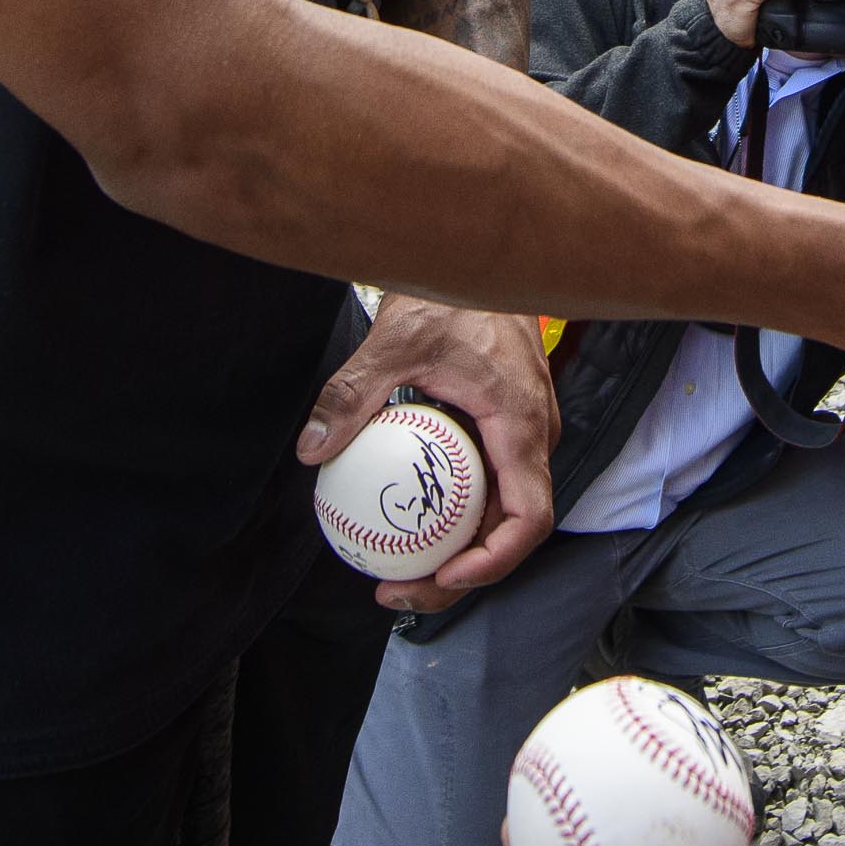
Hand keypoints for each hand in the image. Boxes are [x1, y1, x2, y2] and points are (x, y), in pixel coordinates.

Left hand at [302, 298, 561, 606]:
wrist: (482, 254)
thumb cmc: (452, 292)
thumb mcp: (395, 341)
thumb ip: (353, 393)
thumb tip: (312, 448)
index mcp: (522, 425)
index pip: (529, 517)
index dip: (491, 562)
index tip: (440, 575)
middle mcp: (533, 438)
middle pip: (509, 530)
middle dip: (458, 574)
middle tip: (395, 591)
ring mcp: (522, 435)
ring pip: (497, 512)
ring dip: (454, 549)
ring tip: (393, 572)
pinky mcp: (505, 428)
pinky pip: (484, 484)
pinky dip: (451, 513)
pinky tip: (402, 521)